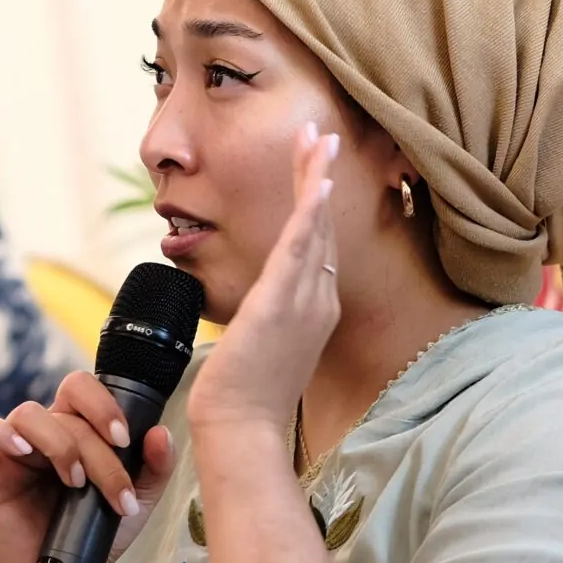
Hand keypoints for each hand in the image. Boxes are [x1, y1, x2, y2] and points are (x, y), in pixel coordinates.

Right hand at [0, 373, 175, 562]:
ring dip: (59, 445)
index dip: (104, 405)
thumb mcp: (136, 502)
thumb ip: (154, 467)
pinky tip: (23, 453)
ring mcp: (11, 447)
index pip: (83, 389)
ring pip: (28, 414)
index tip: (125, 439)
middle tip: (112, 485)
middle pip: (66, 410)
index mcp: (75, 428)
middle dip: (96, 448)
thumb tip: (160, 432)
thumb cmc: (95, 535)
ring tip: (75, 483)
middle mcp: (43, 431)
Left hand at [186, 123, 340, 438]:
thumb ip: (268, 317)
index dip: (318, 200)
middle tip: (321, 133)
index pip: (318, 242)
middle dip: (320, 175)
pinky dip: (311, 214)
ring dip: (317, 178)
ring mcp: (304, 302)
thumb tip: (259, 304)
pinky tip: (319, 183)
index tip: (317, 166)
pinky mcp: (281, 305)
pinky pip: (301, 250)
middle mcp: (318, 300)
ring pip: (315, 227)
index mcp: (314, 308)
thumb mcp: (262, 345)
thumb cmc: (245, 397)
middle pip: (322, 225)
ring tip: (319, 138)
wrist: (240, 429)